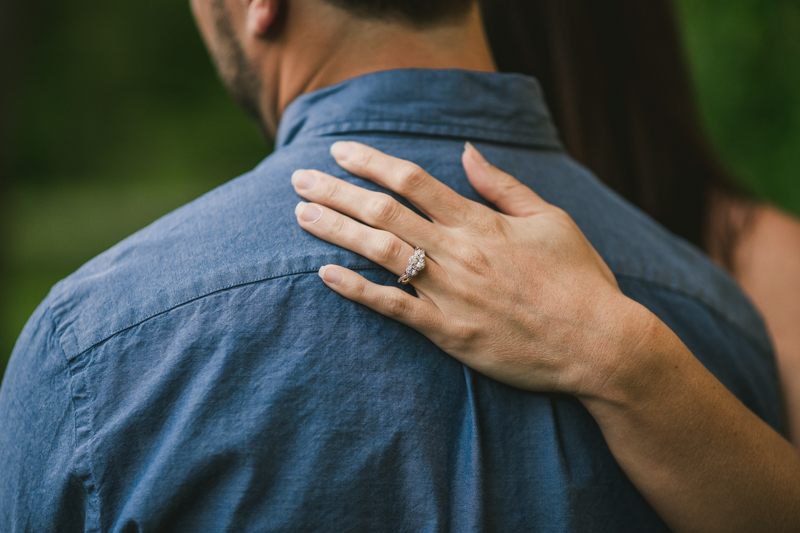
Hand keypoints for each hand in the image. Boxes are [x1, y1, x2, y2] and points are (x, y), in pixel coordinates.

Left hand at [292, 142, 649, 398]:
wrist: (598, 343)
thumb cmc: (578, 279)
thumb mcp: (550, 218)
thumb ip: (503, 184)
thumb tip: (466, 151)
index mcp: (479, 221)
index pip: (411, 180)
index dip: (370, 162)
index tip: (339, 151)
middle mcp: (457, 251)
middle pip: (383, 211)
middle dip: (335, 192)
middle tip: (298, 179)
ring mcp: (449, 293)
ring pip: (379, 252)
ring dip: (335, 230)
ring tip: (300, 214)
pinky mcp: (447, 332)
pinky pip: (391, 308)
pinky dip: (356, 290)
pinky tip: (324, 274)